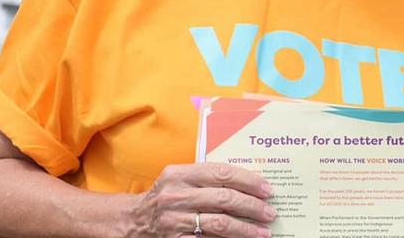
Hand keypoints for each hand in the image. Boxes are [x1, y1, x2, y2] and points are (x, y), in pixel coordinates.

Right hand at [128, 162, 275, 237]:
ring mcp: (173, 220)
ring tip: (263, 231)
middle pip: (224, 199)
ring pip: (219, 223)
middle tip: (270, 212)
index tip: (267, 189)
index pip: (222, 173)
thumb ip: (208, 177)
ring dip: (246, 228)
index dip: (249, 181)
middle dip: (252, 206)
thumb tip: (252, 184)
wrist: (133, 221)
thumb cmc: (167, 196)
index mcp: (179, 174)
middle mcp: (175, 195)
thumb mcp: (181, 179)